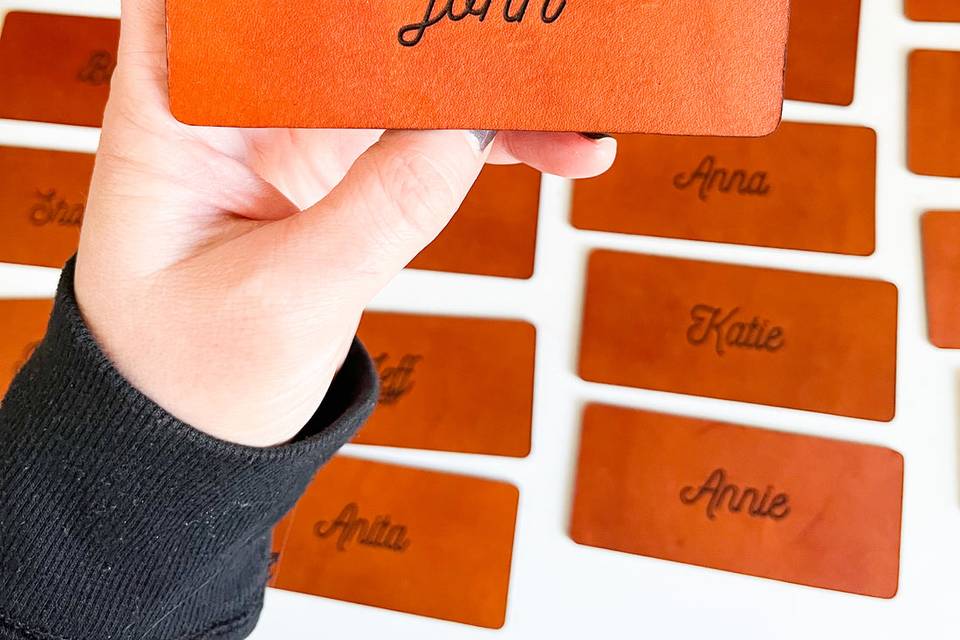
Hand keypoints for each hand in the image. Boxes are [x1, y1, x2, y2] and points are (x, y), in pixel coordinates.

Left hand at [74, 0, 615, 446]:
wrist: (198, 421)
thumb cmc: (194, 366)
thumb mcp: (286, 299)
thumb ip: (378, 210)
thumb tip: (466, 130)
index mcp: (176, 103)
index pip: (247, 6)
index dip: (340, 5)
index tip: (424, 15)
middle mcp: (233, 94)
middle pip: (340, 22)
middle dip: (432, 30)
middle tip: (512, 39)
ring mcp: (293, 123)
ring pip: (400, 70)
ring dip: (485, 84)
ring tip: (569, 110)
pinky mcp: (341, 159)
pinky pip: (425, 129)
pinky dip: (490, 137)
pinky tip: (557, 147)